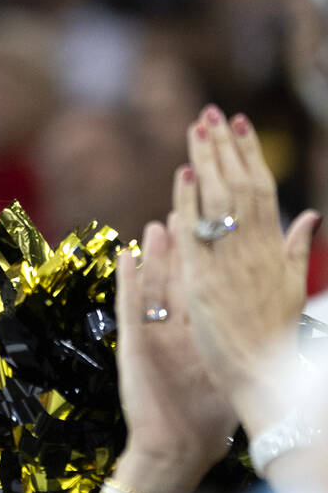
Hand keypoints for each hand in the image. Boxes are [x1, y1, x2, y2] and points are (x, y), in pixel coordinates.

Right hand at [113, 221, 237, 492]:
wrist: (177, 448)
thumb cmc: (207, 418)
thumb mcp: (233, 372)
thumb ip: (248, 341)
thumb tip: (279, 323)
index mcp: (198, 333)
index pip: (205, 286)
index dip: (211, 256)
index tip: (219, 224)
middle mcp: (174, 330)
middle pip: (178, 277)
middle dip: (182, 244)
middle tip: (185, 207)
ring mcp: (152, 335)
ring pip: (152, 286)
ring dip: (154, 254)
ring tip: (156, 222)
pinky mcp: (133, 345)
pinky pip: (129, 307)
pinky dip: (127, 281)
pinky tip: (126, 256)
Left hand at [171, 105, 319, 436]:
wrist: (265, 379)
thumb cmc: (276, 337)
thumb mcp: (292, 286)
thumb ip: (296, 248)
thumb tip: (311, 215)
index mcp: (272, 249)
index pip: (261, 190)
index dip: (249, 155)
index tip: (239, 124)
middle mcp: (253, 252)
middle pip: (238, 187)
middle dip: (225, 148)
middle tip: (212, 112)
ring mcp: (229, 266)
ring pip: (219, 204)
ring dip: (206, 163)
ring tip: (197, 128)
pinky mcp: (204, 284)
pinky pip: (197, 236)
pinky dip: (190, 203)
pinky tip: (182, 177)